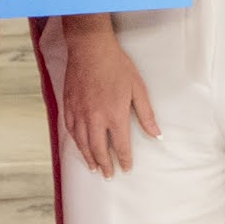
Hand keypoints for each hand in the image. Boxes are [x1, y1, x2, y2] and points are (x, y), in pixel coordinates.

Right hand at [49, 16, 157, 178]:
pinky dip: (75, 140)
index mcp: (115, 115)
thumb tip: (156, 134)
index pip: (120, 145)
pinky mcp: (68, 104)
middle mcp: (95, 118)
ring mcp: (79, 112)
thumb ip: (146, 114)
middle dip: (104, 164)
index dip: (124, 159)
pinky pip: (70, 128)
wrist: (90, 48)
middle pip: (98, 148)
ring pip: (82, 142)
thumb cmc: (117, 66)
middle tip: (107, 175)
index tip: (126, 168)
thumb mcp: (138, 89)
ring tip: (93, 167)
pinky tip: (78, 144)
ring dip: (88, 156)